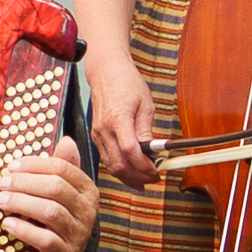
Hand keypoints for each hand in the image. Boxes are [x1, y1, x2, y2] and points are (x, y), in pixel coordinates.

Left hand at [0, 141, 101, 251]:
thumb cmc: (58, 219)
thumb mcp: (62, 193)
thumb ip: (62, 168)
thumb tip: (67, 140)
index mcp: (87, 190)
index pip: (63, 168)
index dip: (34, 165)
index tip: (11, 166)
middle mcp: (87, 210)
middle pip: (56, 188)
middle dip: (25, 183)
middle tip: (2, 183)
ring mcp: (78, 233)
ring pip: (50, 212)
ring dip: (21, 203)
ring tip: (1, 201)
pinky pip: (45, 238)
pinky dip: (23, 229)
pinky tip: (8, 223)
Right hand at [84, 50, 159, 185]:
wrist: (106, 72)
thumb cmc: (126, 83)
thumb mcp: (145, 105)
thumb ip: (146, 130)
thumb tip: (152, 152)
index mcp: (117, 119)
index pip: (129, 151)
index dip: (144, 166)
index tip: (156, 171)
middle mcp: (103, 129)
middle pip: (118, 164)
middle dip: (137, 177)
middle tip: (153, 179)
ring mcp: (97, 134)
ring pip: (110, 166)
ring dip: (128, 176)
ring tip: (144, 179)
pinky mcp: (96, 136)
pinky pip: (106, 159)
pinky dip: (119, 168)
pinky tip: (131, 171)